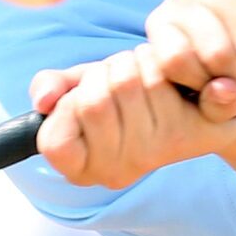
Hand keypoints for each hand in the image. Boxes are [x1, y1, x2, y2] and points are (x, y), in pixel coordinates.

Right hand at [30, 47, 235, 188]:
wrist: (191, 96)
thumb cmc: (127, 92)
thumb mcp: (82, 86)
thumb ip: (53, 87)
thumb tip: (44, 100)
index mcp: (84, 169)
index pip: (55, 141)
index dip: (68, 106)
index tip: (84, 97)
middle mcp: (116, 173)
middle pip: (93, 101)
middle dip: (104, 72)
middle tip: (122, 76)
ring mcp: (152, 156)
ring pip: (126, 84)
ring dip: (133, 62)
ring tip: (146, 73)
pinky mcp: (187, 133)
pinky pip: (157, 80)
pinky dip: (157, 65)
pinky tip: (167, 76)